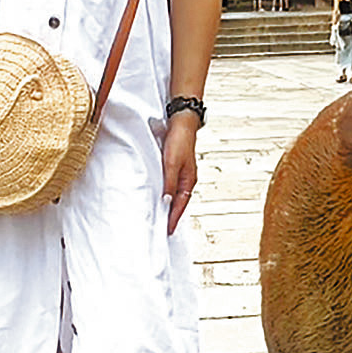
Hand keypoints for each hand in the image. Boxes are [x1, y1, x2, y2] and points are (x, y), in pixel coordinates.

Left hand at [161, 111, 199, 235]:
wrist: (182, 122)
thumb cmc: (179, 140)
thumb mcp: (171, 163)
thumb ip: (169, 183)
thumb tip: (167, 202)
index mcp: (189, 181)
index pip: (180, 205)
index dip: (173, 218)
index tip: (168, 230)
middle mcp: (187, 179)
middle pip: (180, 202)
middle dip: (172, 215)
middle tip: (164, 228)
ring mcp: (183, 172)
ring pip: (176, 194)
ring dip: (170, 204)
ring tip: (162, 215)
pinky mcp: (177, 166)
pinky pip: (172, 185)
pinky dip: (168, 193)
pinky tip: (161, 194)